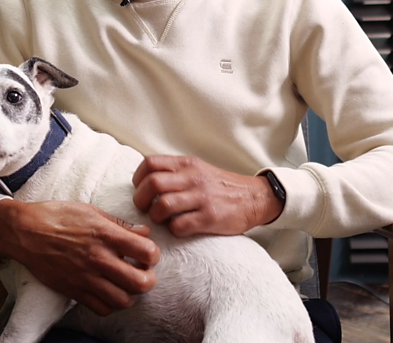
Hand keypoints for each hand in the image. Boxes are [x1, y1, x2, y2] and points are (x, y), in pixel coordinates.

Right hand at [0, 199, 159, 315]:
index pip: (147, 252)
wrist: (25, 232)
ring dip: (130, 294)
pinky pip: (102, 309)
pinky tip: (109, 292)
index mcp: (106, 235)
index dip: (153, 254)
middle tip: (143, 272)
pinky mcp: (74, 291)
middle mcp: (99, 259)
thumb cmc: (57, 216)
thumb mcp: (92, 211)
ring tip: (126, 285)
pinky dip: (110, 305)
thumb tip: (144, 232)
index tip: (148, 253)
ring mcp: (87, 278)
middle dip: (148, 279)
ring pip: (124, 300)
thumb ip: (120, 224)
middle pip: (141, 282)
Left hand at [132, 155, 283, 236]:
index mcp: (187, 164)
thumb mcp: (198, 169)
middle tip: (145, 209)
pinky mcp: (209, 217)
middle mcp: (193, 178)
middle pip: (152, 184)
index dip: (139, 178)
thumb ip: (174, 172)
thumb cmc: (219, 186)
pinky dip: (173, 230)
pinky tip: (179, 228)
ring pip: (163, 205)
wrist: (253, 198)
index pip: (150, 163)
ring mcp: (201, 198)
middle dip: (141, 200)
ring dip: (156, 217)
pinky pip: (180, 226)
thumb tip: (145, 181)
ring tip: (162, 220)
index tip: (141, 190)